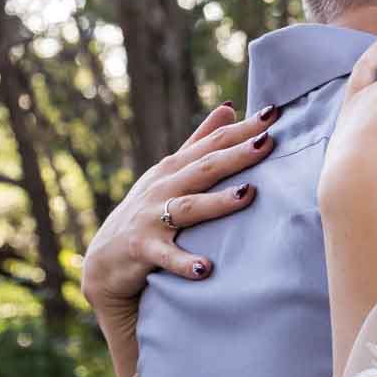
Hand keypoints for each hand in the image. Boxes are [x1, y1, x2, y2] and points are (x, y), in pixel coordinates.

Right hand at [80, 101, 275, 376]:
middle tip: (268, 142)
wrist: (104, 260)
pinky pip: (166, 256)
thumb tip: (230, 107)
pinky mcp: (143, 250)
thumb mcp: (170, 172)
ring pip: (188, 207)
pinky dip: (184, 262)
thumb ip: (201, 141)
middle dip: (236, 154)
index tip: (272, 113)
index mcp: (174, 167)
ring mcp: (151, 218)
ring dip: (217, 202)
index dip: (242, 129)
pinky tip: (205, 268)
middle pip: (205, 168)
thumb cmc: (147, 210)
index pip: (213, 143)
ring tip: (247, 193)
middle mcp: (163, 188)